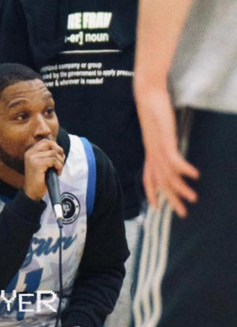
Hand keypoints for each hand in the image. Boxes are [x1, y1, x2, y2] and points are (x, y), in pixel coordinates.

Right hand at [23, 139, 64, 200]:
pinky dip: (59, 166)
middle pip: (50, 143)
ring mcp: (33, 158)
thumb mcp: (43, 165)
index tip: (59, 156)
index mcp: (30, 152)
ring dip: (60, 162)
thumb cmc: (39, 180)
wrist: (32, 193)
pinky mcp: (37, 164)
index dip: (55, 146)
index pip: (45, 141)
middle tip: (61, 161)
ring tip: (58, 170)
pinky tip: (57, 172)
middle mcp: (30, 153)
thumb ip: (49, 155)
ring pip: (54, 153)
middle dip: (59, 151)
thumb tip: (61, 151)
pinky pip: (53, 160)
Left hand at [136, 86, 198, 216]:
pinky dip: (184, 169)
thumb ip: (163, 141)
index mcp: (150, 155)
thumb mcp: (158, 131)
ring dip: (181, 189)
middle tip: (182, 214)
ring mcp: (158, 150)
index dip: (151, 194)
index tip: (156, 208)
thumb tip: (168, 145)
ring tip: (193, 199)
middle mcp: (153, 156)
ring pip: (168, 176)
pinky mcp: (165, 141)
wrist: (148, 97)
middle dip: (171, 200)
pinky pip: (174, 160)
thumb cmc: (154, 111)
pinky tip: (194, 176)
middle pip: (161, 184)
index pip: (148, 180)